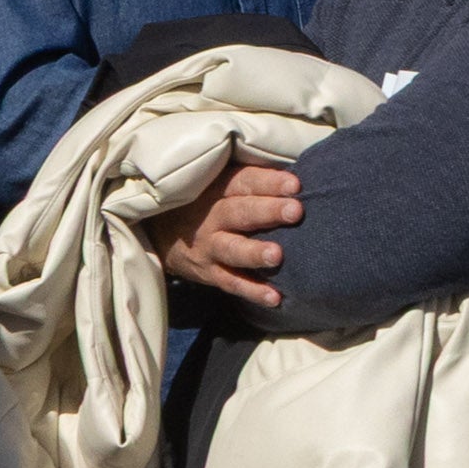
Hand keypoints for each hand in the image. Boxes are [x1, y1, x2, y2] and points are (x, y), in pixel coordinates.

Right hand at [149, 158, 304, 307]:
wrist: (162, 231)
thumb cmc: (209, 200)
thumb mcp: (220, 182)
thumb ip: (254, 178)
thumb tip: (306, 170)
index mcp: (218, 189)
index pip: (244, 182)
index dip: (269, 182)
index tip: (295, 185)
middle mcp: (212, 218)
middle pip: (239, 212)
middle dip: (267, 212)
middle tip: (295, 212)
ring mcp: (209, 247)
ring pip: (231, 250)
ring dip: (254, 253)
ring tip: (277, 256)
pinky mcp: (209, 273)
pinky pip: (231, 283)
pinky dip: (252, 291)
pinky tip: (275, 297)